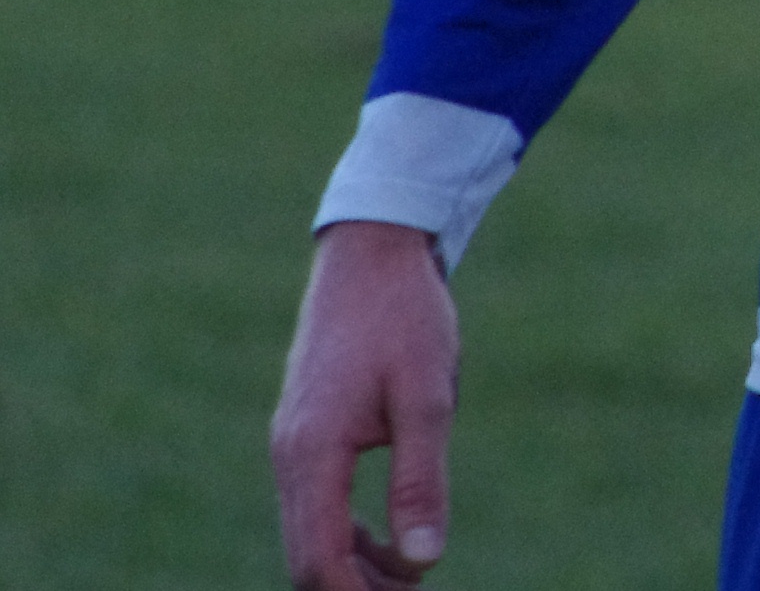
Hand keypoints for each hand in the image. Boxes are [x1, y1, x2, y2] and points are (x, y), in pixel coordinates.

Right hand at [271, 221, 459, 590]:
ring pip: (306, 533)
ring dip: (349, 564)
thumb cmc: (405, 315)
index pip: (317, 562)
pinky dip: (341, 532)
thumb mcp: (428, 396)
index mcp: (313, 451)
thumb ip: (421, 481)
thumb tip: (422, 563)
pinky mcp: (302, 428)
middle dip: (354, 589)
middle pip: (305, 558)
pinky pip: (312, 503)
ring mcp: (290, 440)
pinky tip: (383, 535)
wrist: (373, 246)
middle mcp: (289, 453)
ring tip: (406, 574)